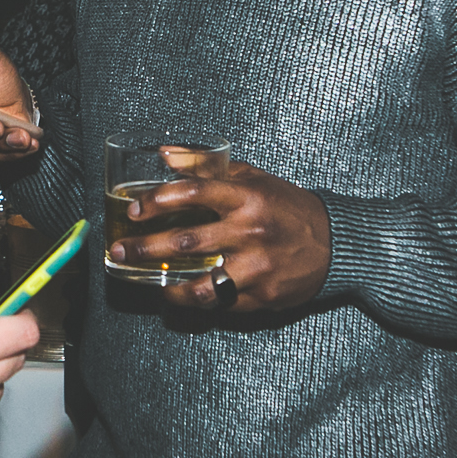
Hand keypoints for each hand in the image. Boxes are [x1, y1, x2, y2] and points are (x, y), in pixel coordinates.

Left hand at [109, 162, 331, 313]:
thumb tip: (164, 155)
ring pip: (201, 284)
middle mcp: (250, 231)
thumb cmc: (288, 207)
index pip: (193, 193)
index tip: (135, 210)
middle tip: (120, 250)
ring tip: (149, 281)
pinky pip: (221, 302)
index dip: (157, 201)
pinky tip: (180, 295)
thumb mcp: (253, 178)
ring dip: (167, 285)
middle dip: (145, 247)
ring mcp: (256, 267)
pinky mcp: (263, 296)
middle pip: (186, 241)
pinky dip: (196, 301)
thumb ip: (206, 166)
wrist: (336, 244)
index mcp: (247, 197)